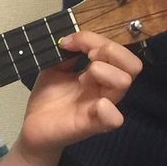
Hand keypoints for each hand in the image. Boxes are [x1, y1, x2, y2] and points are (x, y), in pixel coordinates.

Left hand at [18, 30, 141, 162]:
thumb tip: (75, 38)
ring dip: (104, 71)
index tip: (68, 42)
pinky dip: (107, 108)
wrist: (34, 127)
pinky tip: (94, 103)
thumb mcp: (54, 67)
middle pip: (132, 65)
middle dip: (110, 51)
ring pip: (124, 83)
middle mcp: (106, 89)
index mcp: (100, 74)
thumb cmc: (48, 98)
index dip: (94, 39)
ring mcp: (102, 106)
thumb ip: (68, 53)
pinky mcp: (92, 125)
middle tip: (87, 57)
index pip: (116, 51)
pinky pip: (114, 118)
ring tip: (83, 78)